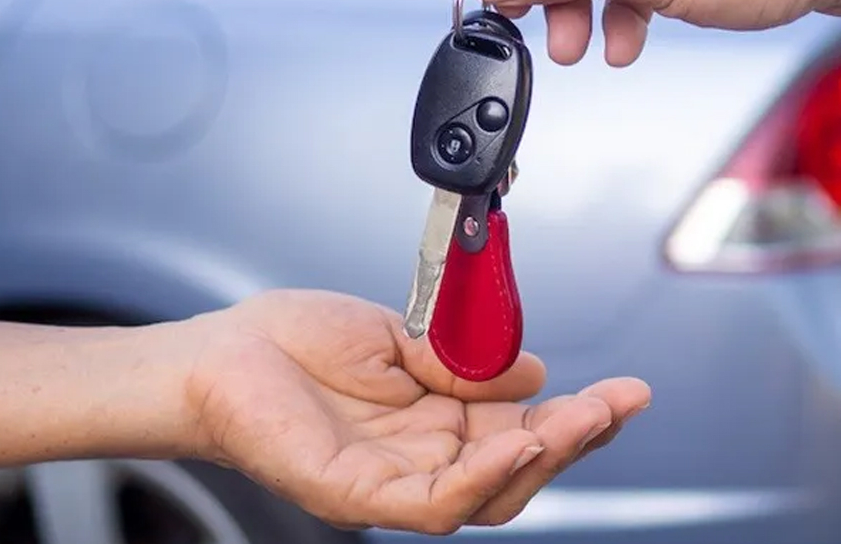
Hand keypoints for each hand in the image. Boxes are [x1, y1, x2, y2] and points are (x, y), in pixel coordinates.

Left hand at [182, 290, 648, 533]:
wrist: (215, 354)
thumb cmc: (288, 346)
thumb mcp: (396, 336)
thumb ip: (461, 358)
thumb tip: (533, 369)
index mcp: (436, 425)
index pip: (521, 432)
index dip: (576, 415)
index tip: (625, 390)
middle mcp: (421, 462)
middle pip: (518, 471)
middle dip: (578, 439)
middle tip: (622, 402)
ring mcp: (390, 486)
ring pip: (487, 497)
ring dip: (541, 458)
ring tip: (582, 419)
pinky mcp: (354, 496)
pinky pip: (431, 504)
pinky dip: (479, 477)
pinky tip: (513, 442)